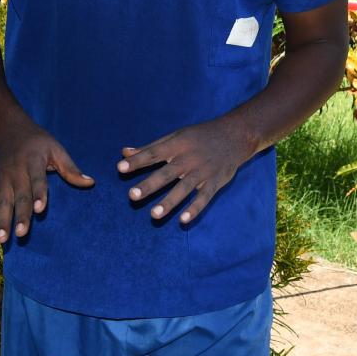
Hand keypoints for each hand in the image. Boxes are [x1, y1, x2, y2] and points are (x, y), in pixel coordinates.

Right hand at [0, 118, 93, 242]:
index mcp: (33, 162)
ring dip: (1, 222)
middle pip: (19, 197)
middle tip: (21, 233)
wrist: (7, 129)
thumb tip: (90, 183)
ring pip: (2, 203)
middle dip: (20, 215)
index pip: (37, 180)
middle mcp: (16, 173)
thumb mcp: (56, 148)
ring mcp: (3, 181)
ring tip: (2, 239)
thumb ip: (70, 168)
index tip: (39, 209)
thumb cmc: (37, 141)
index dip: (38, 194)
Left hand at [117, 118, 256, 225]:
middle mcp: (189, 158)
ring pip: (184, 188)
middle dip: (150, 185)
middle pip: (167, 173)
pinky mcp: (215, 182)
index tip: (120, 167)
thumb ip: (151, 147)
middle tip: (132, 196)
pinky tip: (182, 220)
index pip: (153, 152)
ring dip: (169, 202)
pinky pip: (204, 197)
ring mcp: (203, 171)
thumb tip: (124, 152)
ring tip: (154, 215)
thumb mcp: (176, 136)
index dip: (137, 160)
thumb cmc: (200, 136)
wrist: (235, 135)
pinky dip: (194, 209)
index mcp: (177, 144)